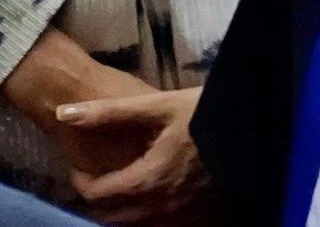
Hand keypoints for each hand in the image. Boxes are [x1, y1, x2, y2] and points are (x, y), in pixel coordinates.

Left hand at [58, 89, 216, 225]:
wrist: (255, 131)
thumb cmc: (205, 115)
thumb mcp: (158, 106)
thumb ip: (109, 112)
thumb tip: (64, 113)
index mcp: (146, 181)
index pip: (97, 195)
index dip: (80, 182)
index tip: (78, 167)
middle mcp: (160, 208)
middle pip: (112, 218)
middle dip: (97, 201)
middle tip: (94, 179)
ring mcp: (181, 217)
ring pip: (136, 226)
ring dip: (120, 212)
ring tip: (118, 189)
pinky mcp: (199, 218)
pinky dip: (147, 218)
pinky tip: (150, 199)